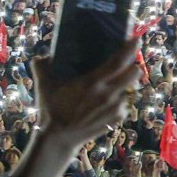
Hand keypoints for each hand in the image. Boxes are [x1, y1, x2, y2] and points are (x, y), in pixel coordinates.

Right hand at [14, 46, 141, 176]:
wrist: (58, 138)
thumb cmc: (50, 109)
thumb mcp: (43, 86)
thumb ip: (41, 67)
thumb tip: (43, 55)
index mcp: (92, 82)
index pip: (120, 61)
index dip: (131, 48)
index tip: (135, 39)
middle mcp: (108, 94)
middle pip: (135, 72)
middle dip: (132, 66)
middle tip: (125, 65)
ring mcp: (115, 107)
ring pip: (131, 89)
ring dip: (125, 85)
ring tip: (113, 87)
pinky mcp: (118, 118)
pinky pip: (125, 104)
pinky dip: (119, 101)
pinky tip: (105, 104)